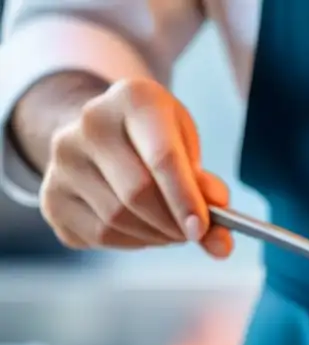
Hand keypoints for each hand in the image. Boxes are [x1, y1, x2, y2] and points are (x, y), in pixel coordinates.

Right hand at [39, 78, 232, 257]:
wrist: (100, 132)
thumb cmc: (156, 139)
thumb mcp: (189, 147)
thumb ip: (207, 188)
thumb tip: (219, 238)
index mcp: (133, 99)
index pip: (162, 157)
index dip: (186, 200)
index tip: (203, 229)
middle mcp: (89, 123)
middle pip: (137, 194)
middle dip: (173, 224)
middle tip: (194, 233)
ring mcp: (62, 160)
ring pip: (117, 220)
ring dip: (156, 236)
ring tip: (170, 226)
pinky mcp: (51, 196)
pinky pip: (99, 235)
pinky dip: (132, 242)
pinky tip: (142, 228)